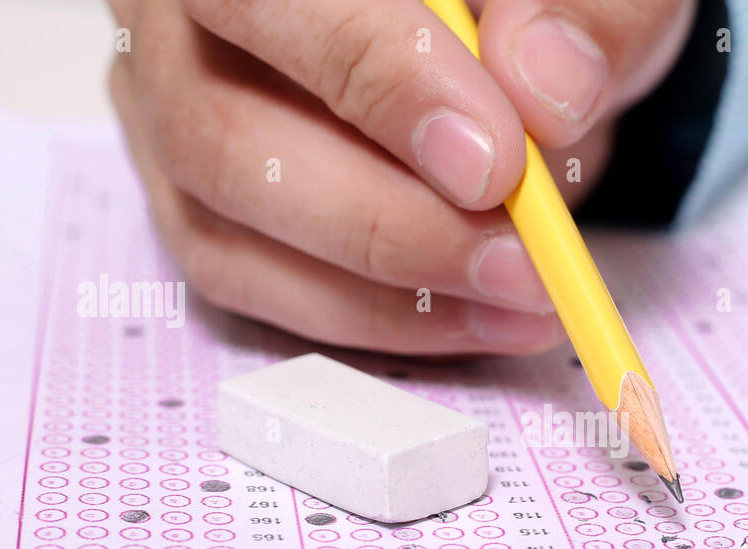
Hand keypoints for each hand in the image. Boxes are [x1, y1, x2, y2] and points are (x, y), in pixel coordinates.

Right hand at [106, 0, 695, 354]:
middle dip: (386, 223)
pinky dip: (367, 317)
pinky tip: (471, 317)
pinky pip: (252, 283)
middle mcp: (174, 18)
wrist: (498, 38)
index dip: (381, 83)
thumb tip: (546, 88)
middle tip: (520, 264)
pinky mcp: (196, 202)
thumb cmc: (521, 2)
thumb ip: (581, 12)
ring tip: (518, 299)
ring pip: (226, 229)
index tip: (495, 168)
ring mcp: (166, 113)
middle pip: (220, 133)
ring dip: (382, 292)